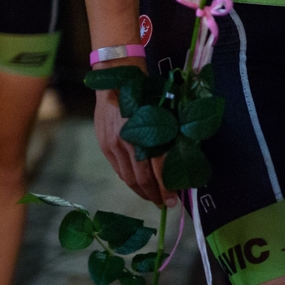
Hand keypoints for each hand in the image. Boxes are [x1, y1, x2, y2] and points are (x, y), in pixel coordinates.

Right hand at [94, 84, 178, 206]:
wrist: (117, 79)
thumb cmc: (147, 93)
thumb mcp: (164, 111)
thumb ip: (169, 137)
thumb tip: (180, 164)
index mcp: (148, 131)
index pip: (159, 168)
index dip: (166, 187)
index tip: (174, 200)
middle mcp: (130, 140)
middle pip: (143, 178)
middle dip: (155, 195)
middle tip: (165, 205)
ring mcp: (114, 143)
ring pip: (128, 177)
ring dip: (141, 192)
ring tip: (152, 198)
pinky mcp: (104, 144)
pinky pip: (118, 169)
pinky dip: (129, 180)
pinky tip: (137, 185)